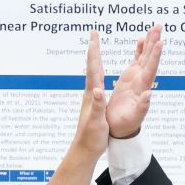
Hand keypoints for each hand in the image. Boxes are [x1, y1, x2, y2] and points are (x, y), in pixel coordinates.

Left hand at [70, 31, 107, 157]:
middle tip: (93, 34)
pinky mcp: (94, 104)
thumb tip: (97, 90)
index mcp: (92, 96)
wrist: (84, 150)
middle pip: (92, 67)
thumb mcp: (97, 122)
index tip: (94, 38)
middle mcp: (90, 94)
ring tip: (95, 47)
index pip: (93, 71)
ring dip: (96, 59)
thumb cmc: (91, 138)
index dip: (94, 54)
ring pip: (94, 73)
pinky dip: (99, 73)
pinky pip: (97, 83)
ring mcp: (91, 98)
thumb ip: (97, 105)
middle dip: (94, 50)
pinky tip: (99, 73)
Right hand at [105, 25, 162, 138]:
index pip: (150, 70)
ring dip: (149, 43)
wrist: (120, 128)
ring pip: (145, 57)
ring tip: (153, 28)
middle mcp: (142, 81)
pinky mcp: (130, 78)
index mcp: (142, 89)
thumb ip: (142, 107)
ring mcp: (136, 78)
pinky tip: (141, 40)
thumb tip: (149, 94)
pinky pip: (137, 61)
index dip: (155, 56)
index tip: (159, 42)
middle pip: (150, 59)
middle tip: (158, 26)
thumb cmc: (126, 125)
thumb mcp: (133, 118)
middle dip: (154, 42)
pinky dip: (140, 50)